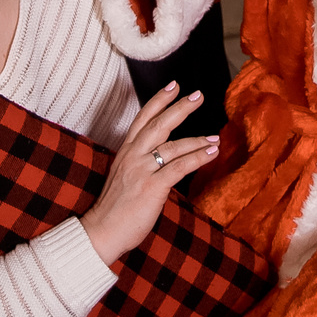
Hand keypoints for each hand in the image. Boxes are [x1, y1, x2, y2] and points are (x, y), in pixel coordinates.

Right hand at [79, 84, 219, 264]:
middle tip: (198, 95)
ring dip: (197, 140)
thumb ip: (140, 163)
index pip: (142, 118)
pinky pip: (180, 167)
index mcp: (124, 151)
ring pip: (173, 146)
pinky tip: (211, 152)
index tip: (174, 85)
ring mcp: (142, 170)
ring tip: (215, 137)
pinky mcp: (152, 187)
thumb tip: (162, 156)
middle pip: (159, 124)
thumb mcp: (123, 176)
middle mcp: (132, 156)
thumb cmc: (114, 208)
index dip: (158, 100)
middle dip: (180, 108)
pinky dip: (198, 158)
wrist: (102, 231)